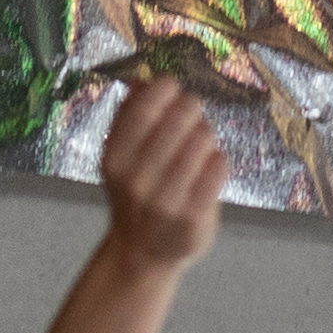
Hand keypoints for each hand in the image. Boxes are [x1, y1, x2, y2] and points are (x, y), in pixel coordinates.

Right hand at [89, 71, 227, 271]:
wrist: (142, 252)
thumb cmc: (135, 194)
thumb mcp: (121, 156)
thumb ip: (128, 117)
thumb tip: (144, 79)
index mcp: (115, 159)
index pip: (143, 110)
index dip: (164, 90)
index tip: (172, 87)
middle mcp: (137, 180)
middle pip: (178, 122)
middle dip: (191, 108)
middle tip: (193, 110)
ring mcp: (166, 201)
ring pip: (202, 141)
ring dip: (206, 133)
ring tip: (201, 140)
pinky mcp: (194, 218)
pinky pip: (218, 167)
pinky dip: (218, 159)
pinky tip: (210, 163)